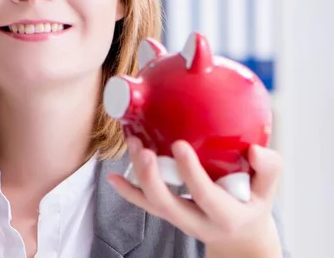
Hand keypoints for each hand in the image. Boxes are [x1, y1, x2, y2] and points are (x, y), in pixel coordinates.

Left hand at [108, 136, 282, 255]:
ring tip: (132, 144)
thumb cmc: (252, 204)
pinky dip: (127, 191)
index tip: (179, 144)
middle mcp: (197, 221)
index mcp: (225, 215)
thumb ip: (269, 169)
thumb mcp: (268, 191)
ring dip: (137, 175)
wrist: (239, 235)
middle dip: (151, 177)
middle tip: (143, 148)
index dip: (189, 172)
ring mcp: (178, 219)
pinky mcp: (167, 214)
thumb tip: (254, 149)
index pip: (204, 195)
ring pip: (151, 202)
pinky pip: (143, 205)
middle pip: (167, 203)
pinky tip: (111, 176)